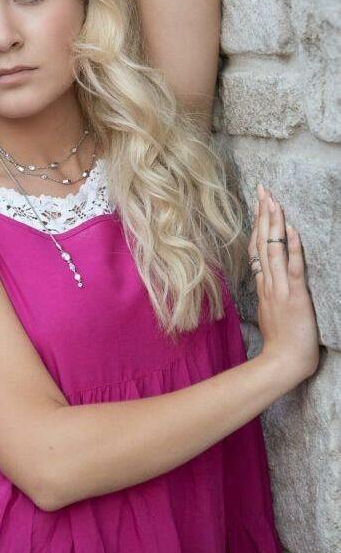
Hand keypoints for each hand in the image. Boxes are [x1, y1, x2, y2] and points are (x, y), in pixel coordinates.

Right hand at [248, 183, 319, 381]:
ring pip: (274, 249)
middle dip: (263, 214)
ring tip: (273, 200)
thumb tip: (266, 280)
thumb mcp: (269, 313)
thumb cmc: (279, 343)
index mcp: (263, 286)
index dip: (257, 225)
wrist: (282, 363)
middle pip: (262, 242)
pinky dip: (293, 248)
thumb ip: (268, 294)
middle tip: (263, 189)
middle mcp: (268, 282)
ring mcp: (280, 288)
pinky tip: (292, 230)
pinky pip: (293, 268)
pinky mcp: (295, 296)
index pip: (257, 248)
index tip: (258, 204)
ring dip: (274, 223)